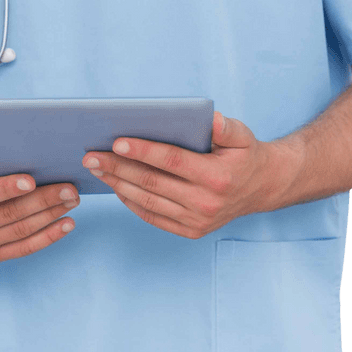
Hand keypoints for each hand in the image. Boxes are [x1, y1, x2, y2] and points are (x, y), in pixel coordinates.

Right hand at [0, 152, 78, 262]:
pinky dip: (48, 237)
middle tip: (69, 187)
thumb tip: (4, 159)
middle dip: (43, 200)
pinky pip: (24, 248)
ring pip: (22, 230)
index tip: (32, 179)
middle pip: (10, 213)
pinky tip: (66, 224)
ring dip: (51, 215)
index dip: (7, 188)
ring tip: (72, 200)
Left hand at [82, 112, 288, 238]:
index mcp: (217, 177)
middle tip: (90, 156)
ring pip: (148, 201)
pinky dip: (131, 202)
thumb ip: (226, 128)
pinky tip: (115, 186)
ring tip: (95, 169)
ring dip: (118, 184)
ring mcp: (198, 221)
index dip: (143, 151)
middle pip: (152, 182)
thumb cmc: (244, 154)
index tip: (116, 141)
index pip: (172, 161)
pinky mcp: (191, 231)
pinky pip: (153, 217)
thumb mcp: (242, 136)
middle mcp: (206, 203)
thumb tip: (211, 119)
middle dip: (118, 167)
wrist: (261, 188)